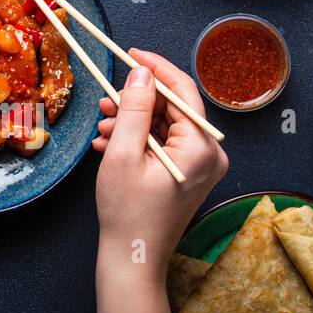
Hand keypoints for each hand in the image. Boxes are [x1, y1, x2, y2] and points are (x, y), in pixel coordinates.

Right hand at [92, 48, 228, 281]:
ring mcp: (200, 166)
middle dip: (137, 102)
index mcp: (202, 147)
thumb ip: (134, 109)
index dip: (155, 68)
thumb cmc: (128, 214)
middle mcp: (210, 154)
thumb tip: (142, 74)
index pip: (183, 91)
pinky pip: (163, 145)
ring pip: (165, 126)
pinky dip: (137, 140)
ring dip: (132, 122)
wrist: (133, 258)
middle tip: (106, 99)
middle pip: (173, 108)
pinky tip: (109, 144)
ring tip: (102, 128)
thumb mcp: (123, 154)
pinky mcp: (188, 175)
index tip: (131, 54)